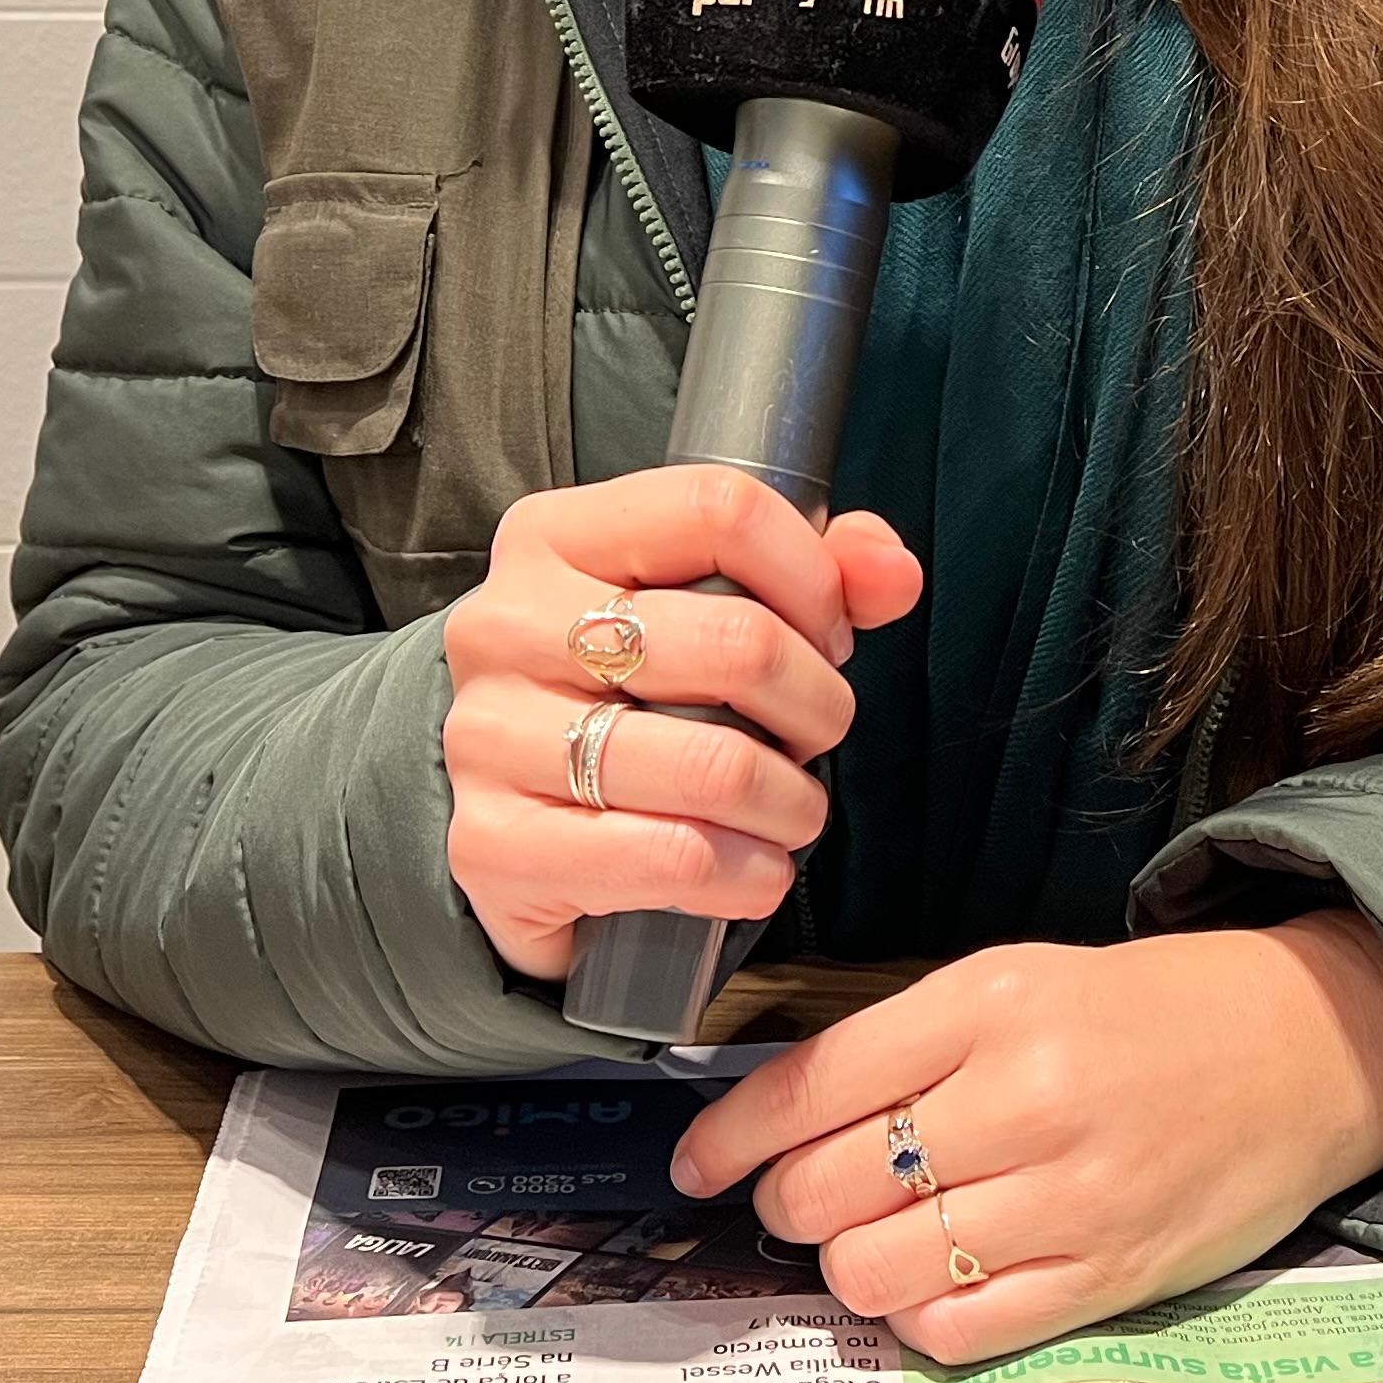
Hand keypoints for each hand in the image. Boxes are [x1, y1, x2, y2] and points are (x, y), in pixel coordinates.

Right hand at [438, 465, 921, 980]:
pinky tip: (752, 871)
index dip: (812, 577)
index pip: (721, 508)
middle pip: (738, 641)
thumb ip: (815, 574)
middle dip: (817, 704)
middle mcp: (506, 624)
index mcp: (555, 536)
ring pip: (716, 764)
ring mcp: (489, 736)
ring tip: (791, 810)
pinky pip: (674, 857)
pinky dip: (747, 874)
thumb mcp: (705, 610)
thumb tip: (892, 571)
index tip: (827, 635)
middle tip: (814, 733)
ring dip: (792, 803)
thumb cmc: (624, 700)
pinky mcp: (495, 846)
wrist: (510, 824)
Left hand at [669, 916, 1382, 1359]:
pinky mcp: (1109, 1273)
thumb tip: (778, 1120)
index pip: (811, 1084)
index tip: (698, 1162)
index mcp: (989, 1001)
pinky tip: (938, 1279)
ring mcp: (1069, 1194)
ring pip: (876, 1270)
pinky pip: (959, 1330)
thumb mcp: (1018, 982)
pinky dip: (922, 1316)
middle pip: (827, 1187)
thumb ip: (905, 1044)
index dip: (731, 1136)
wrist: (1306, 1044)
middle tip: (807, 1198)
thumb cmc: (1147, 1013)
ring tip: (880, 1237)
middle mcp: (1023, 1094)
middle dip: (790, 1205)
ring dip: (852, 1267)